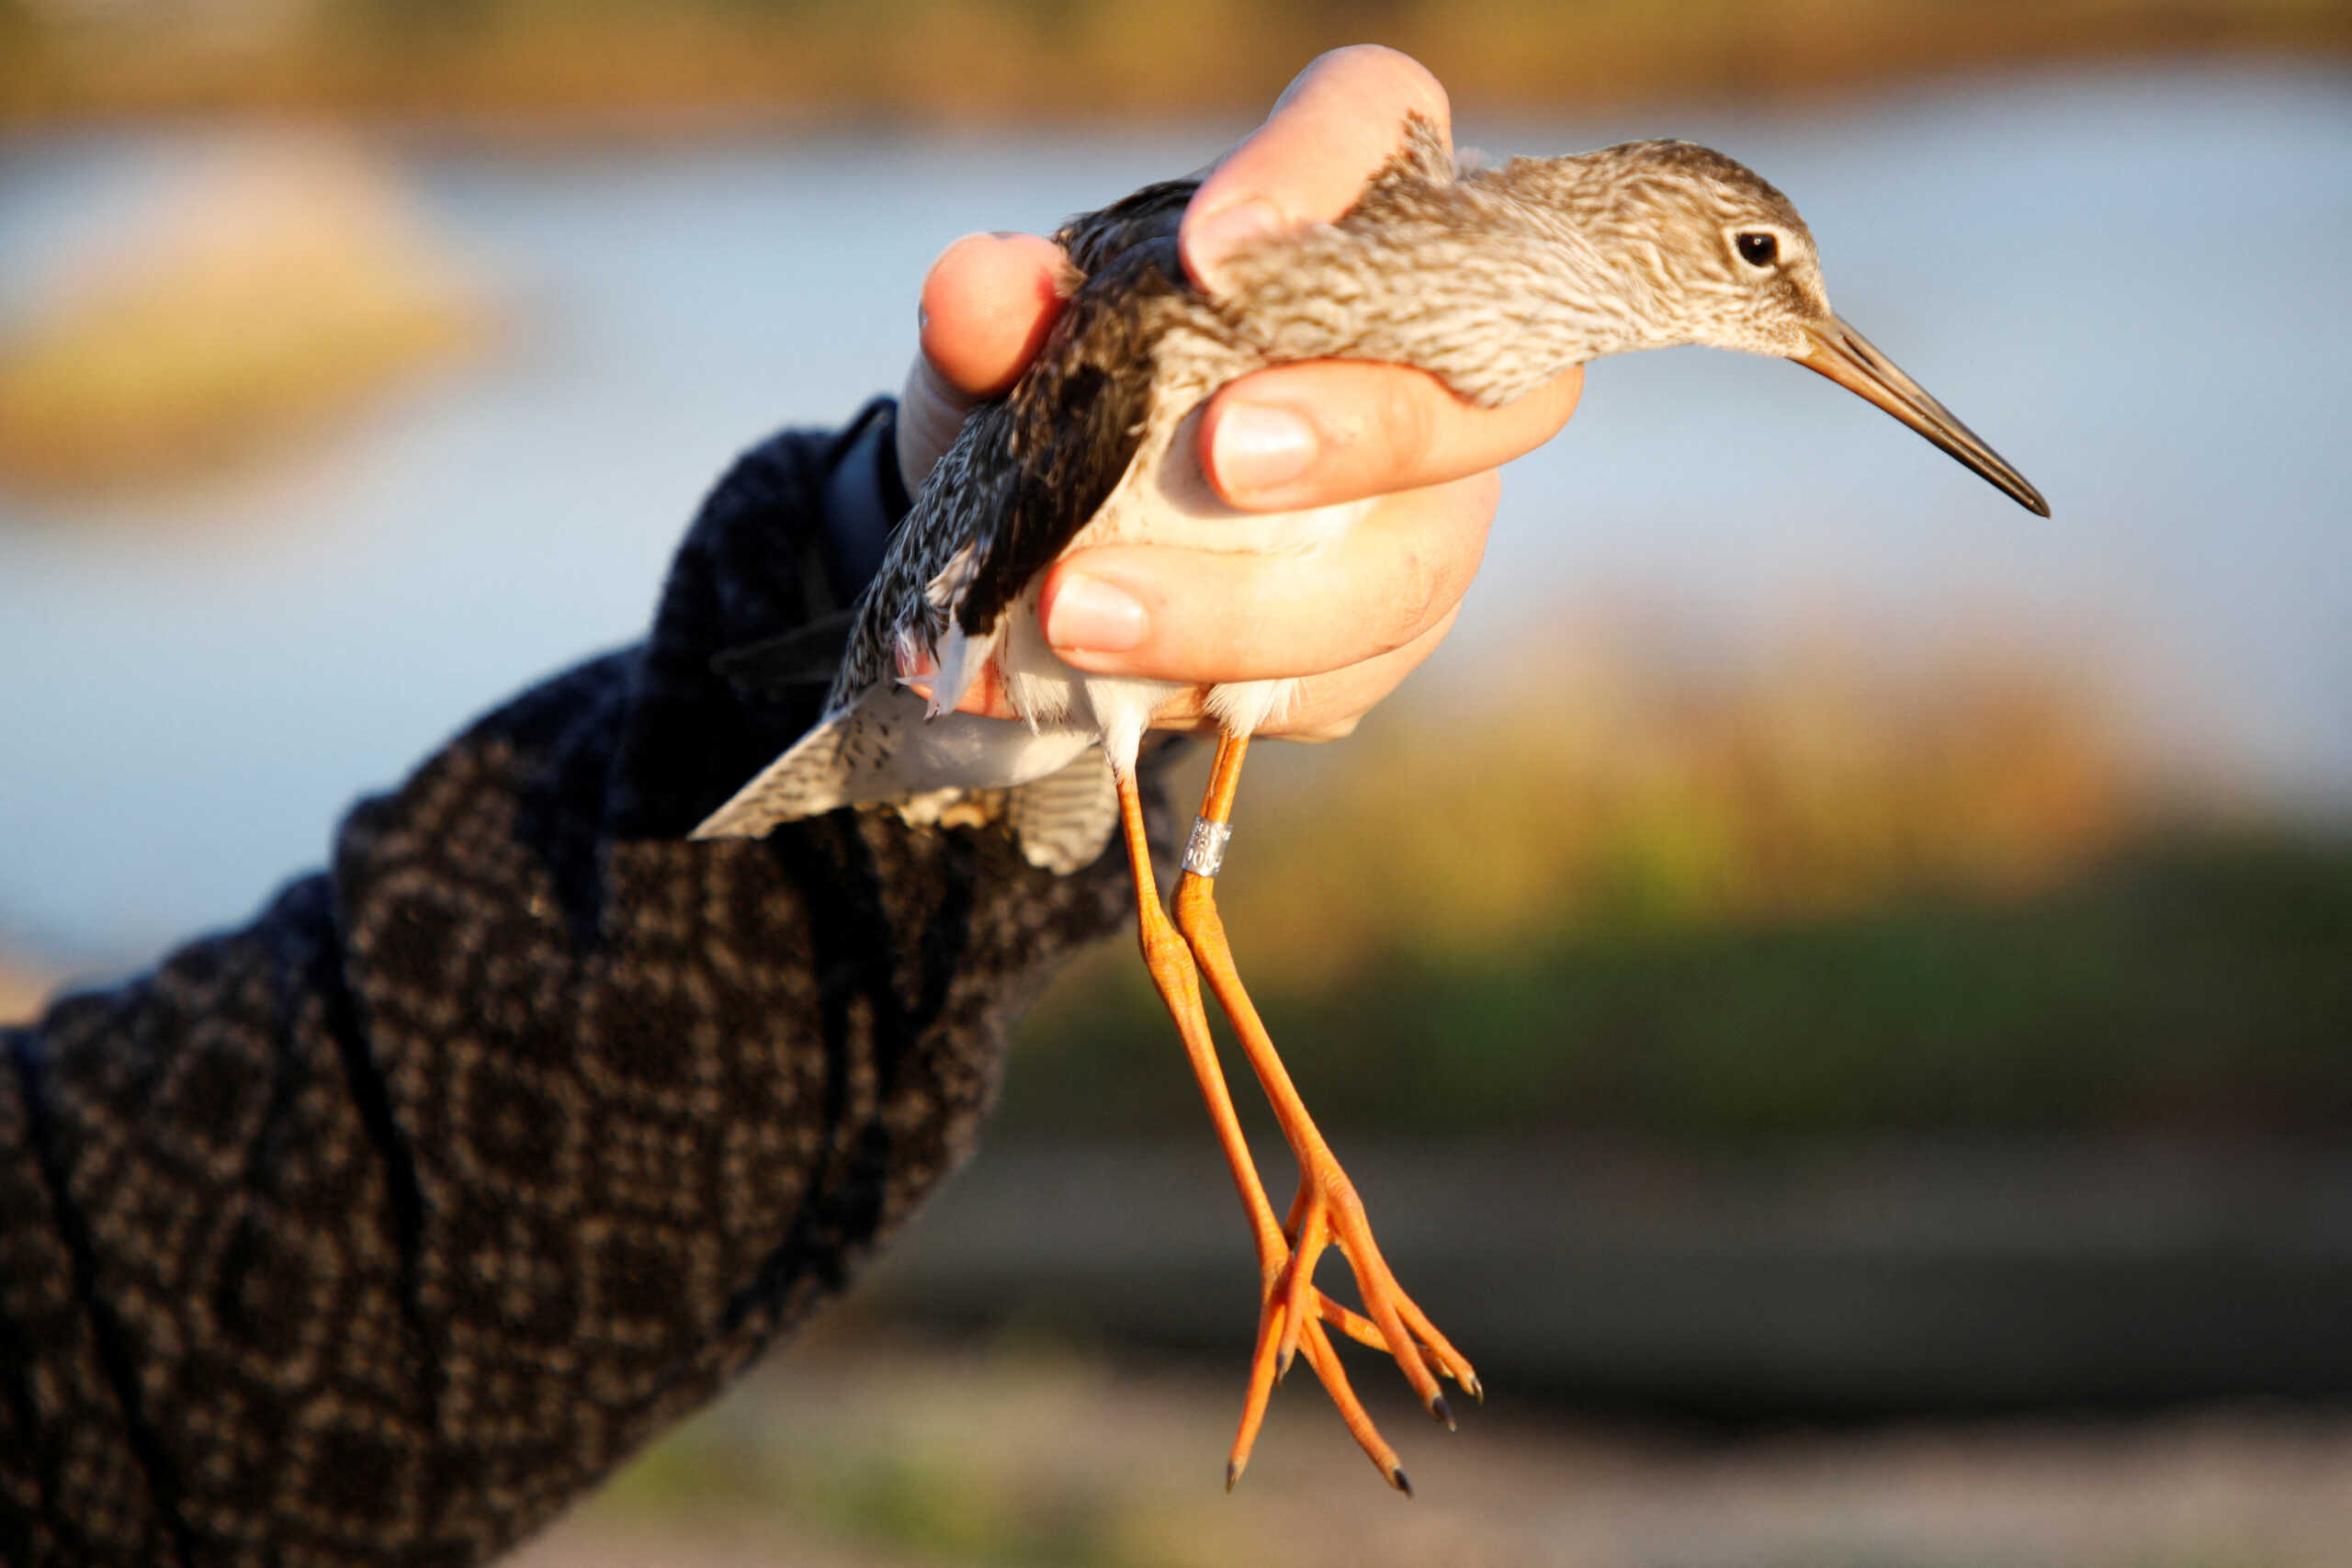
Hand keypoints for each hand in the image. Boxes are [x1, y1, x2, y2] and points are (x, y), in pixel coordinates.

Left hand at [895, 44, 1583, 740]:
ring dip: (1253, 605)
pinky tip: (1111, 682)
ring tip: (1081, 611)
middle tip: (1222, 456)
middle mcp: (1426, 351)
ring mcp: (1431, 502)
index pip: (1376, 122)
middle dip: (1358, 429)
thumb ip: (994, 314)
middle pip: (1477, 380)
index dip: (1323, 173)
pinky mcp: (1393, 627)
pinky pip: (1352, 674)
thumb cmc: (1064, 396)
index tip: (1213, 254)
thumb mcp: (1000, 352)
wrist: (1055, 547)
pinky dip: (1225, 683)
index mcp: (1338, 210)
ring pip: (1415, 565)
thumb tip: (985, 290)